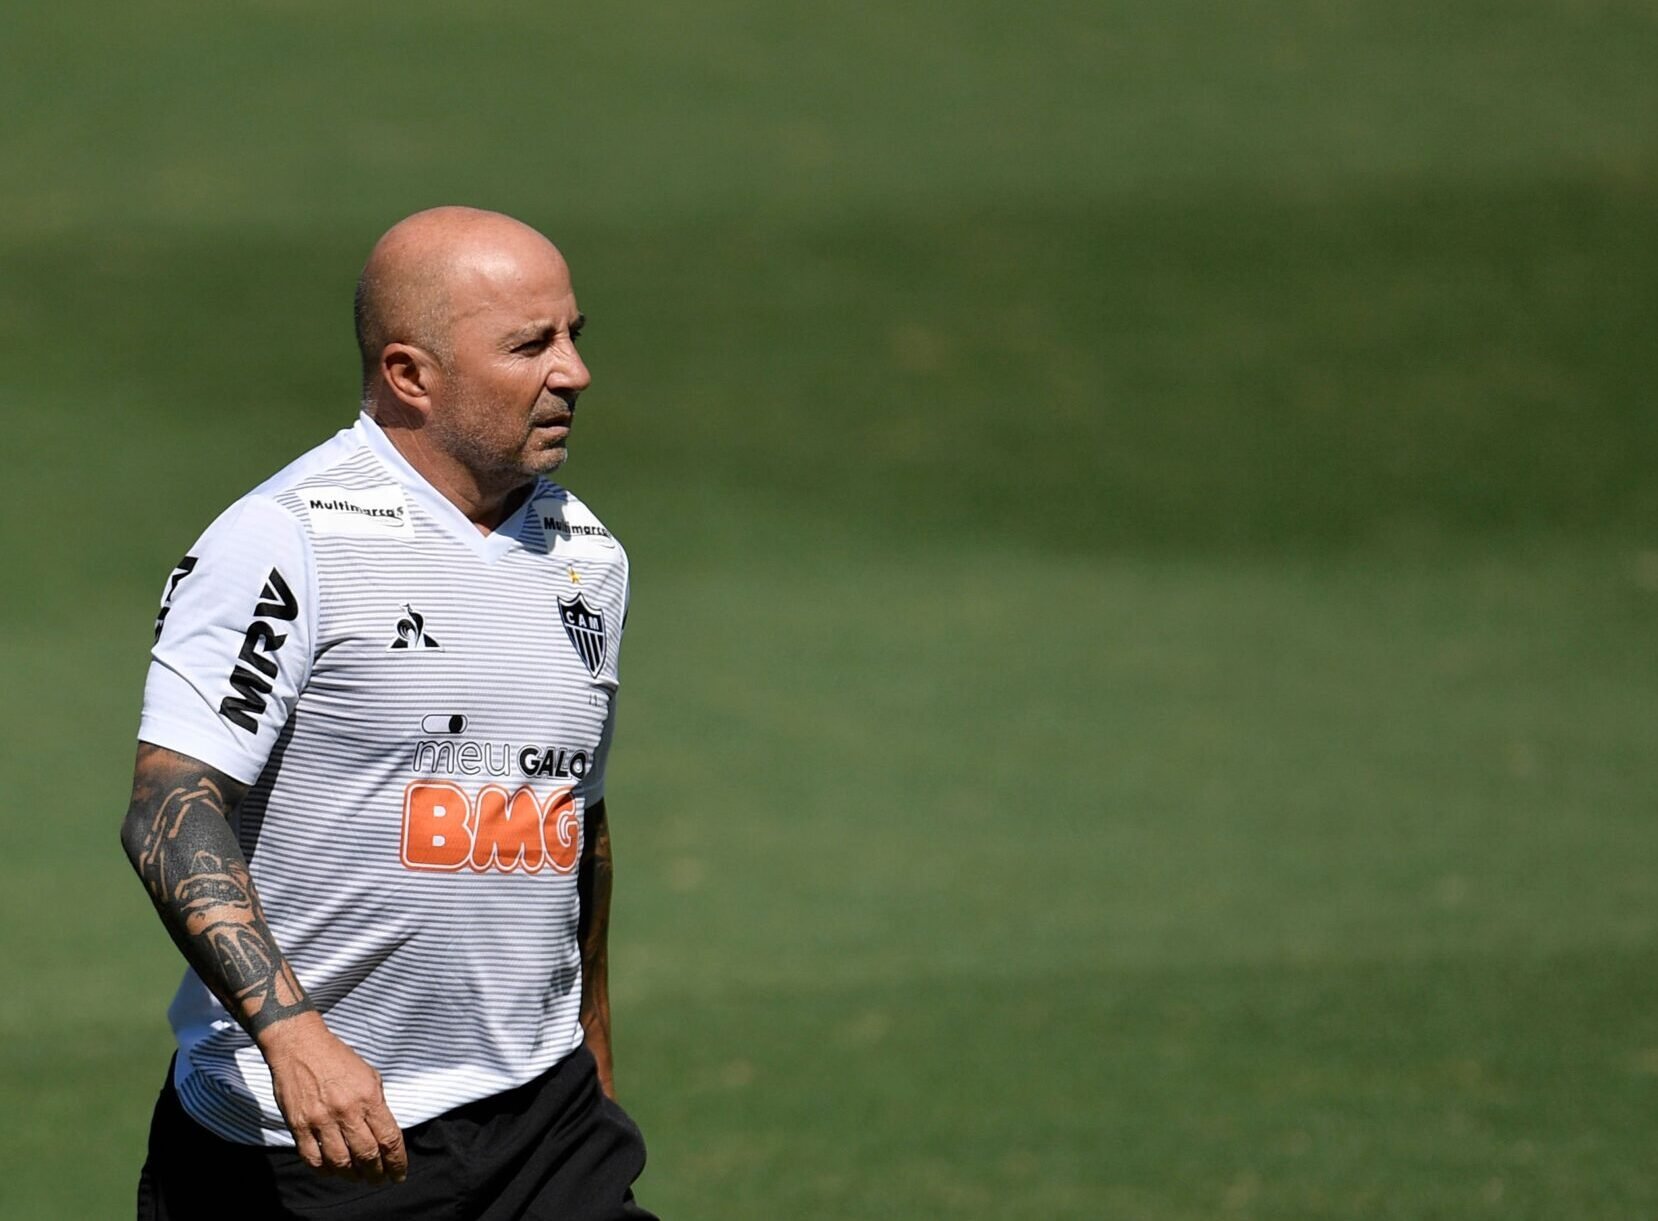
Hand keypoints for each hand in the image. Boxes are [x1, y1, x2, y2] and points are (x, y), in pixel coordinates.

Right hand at [258, 1012, 407, 1184]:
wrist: (300, 1046)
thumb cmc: (338, 1059)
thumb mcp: (370, 1076)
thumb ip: (378, 1106)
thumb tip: (385, 1136)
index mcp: (369, 1097)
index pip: (389, 1139)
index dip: (397, 1162)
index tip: (399, 1174)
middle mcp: (346, 1111)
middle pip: (367, 1155)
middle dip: (377, 1174)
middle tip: (379, 1179)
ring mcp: (321, 1120)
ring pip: (340, 1162)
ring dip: (352, 1175)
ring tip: (358, 1177)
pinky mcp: (299, 1125)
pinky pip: (313, 1159)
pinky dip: (325, 1170)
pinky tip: (333, 1170)